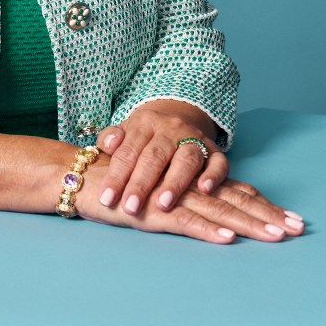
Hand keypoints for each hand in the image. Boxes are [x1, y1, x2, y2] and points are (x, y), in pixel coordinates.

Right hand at [76, 156, 302, 242]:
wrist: (84, 176)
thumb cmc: (124, 182)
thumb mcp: (161, 187)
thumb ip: (188, 193)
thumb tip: (219, 211)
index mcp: (193, 180)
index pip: (237, 192)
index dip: (266, 205)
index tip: (294, 220)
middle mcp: (188, 185)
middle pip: (235, 200)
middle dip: (268, 216)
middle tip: (297, 229)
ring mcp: (172, 197)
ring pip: (216, 211)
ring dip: (246, 224)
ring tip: (273, 236)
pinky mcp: (153, 211)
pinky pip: (184, 221)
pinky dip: (206, 231)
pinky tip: (226, 239)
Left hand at [94, 100, 227, 213]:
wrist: (178, 118)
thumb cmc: (144, 137)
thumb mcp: (124, 132)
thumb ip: (110, 139)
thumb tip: (107, 145)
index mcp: (144, 123)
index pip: (128, 151)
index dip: (116, 175)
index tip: (107, 198)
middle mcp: (171, 129)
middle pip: (155, 156)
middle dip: (142, 183)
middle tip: (130, 207)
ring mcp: (194, 139)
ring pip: (186, 159)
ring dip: (175, 182)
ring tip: (163, 204)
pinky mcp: (215, 151)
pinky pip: (218, 162)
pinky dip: (213, 175)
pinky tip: (204, 189)